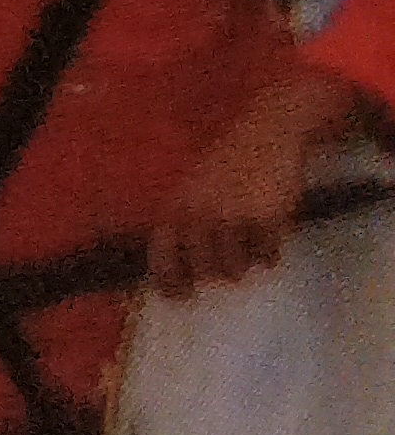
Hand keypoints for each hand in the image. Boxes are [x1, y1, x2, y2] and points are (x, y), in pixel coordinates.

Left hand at [151, 71, 351, 296]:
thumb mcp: (195, 188)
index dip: (169, 282)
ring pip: (235, 270)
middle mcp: (198, 215)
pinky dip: (271, 251)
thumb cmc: (229, 165)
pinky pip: (267, 257)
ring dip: (246, 262)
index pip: (163, 256)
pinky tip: (272, 231)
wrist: (266, 134)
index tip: (179, 300)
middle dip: (218, 273)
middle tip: (232, 262)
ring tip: (252, 241)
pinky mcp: (263, 221)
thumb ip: (187, 222)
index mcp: (175, 207)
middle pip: (204, 271)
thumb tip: (186, 270)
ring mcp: (230, 219)